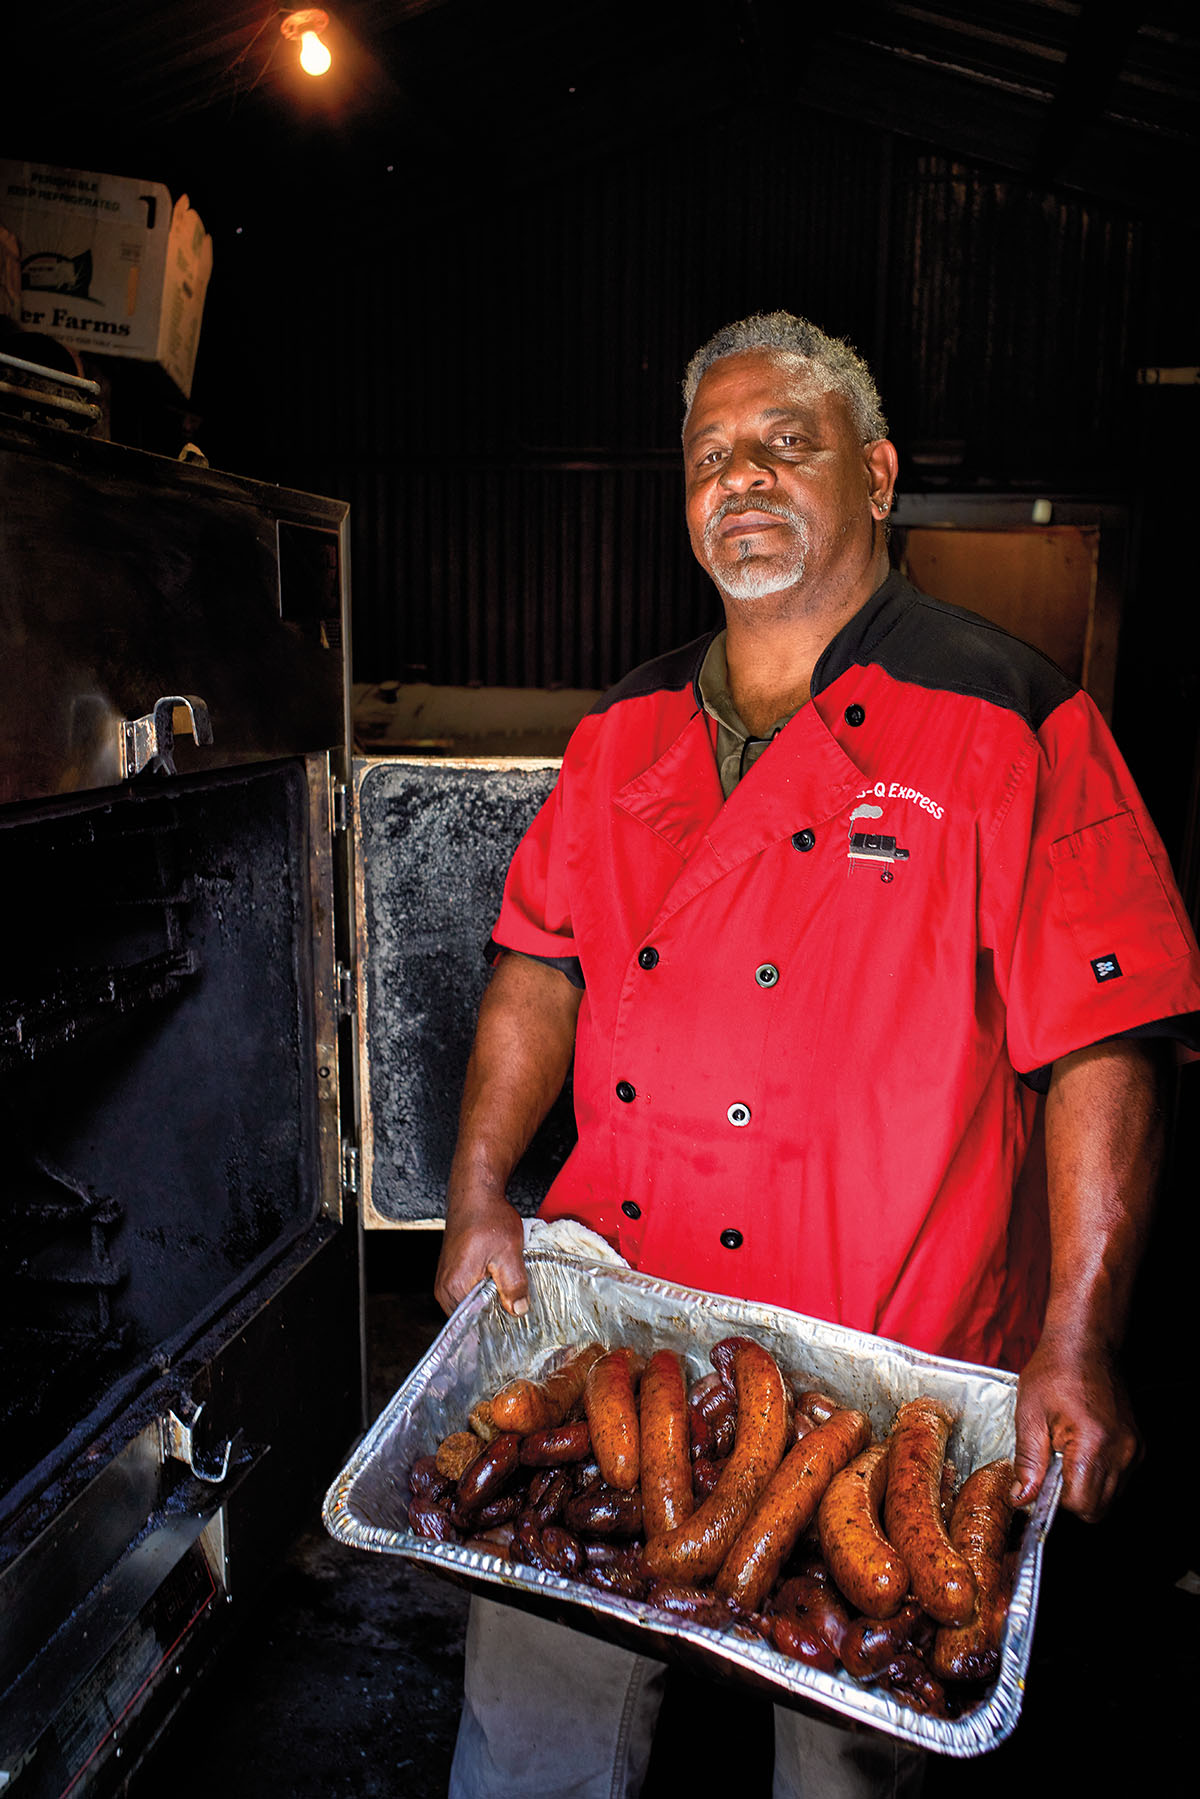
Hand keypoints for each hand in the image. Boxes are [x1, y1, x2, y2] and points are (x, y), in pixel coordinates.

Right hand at [434, 1191, 528, 1318]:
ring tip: (509, 1297)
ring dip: (490, 1303)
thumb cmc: (487, 1219)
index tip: (513, 1329)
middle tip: (517, 1313)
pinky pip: (469, 1294)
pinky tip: (500, 1285)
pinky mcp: (452, 1274)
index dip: (495, 1328)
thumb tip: (518, 1311)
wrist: (475, 1195)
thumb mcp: (509, 1253)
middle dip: (494, 1317)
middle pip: (471, 1318)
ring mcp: (446, 1281)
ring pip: (471, 1306)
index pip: (473, 1325)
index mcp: (456, 1287)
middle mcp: (445, 1288)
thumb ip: (513, 1285)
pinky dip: (485, 1293)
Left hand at [1010, 1332, 1140, 1521]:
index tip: (1041, 1481)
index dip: (1056, 1499)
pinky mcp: (1137, 1445)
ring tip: (1065, 1452)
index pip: (1081, 1503)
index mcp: (1094, 1443)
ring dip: (1086, 1486)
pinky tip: (1081, 1448)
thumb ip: (1027, 1461)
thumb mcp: (1029, 1414)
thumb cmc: (1055, 1370)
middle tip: (1051, 1467)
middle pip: (1099, 1508)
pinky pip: (1119, 1479)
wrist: (1085, 1343)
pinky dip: (1099, 1474)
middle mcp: (1121, 1450)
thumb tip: (1021, 1497)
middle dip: (1071, 1497)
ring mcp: (1133, 1449)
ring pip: (1111, 1496)